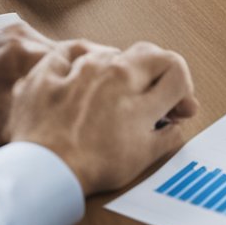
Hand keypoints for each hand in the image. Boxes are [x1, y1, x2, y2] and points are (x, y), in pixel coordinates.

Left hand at [8, 39, 199, 195]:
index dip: (184, 90)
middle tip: (156, 97)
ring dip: (123, 70)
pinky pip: (71, 51)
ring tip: (116, 95)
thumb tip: (175, 126)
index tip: (177, 108)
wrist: (42, 172)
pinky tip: (82, 72)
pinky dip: (80, 59)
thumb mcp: (142, 157)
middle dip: (161, 72)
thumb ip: (167, 136)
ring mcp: (79, 68)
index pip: (176, 70)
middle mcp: (112, 71)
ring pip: (113, 52)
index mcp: (138, 92)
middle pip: (151, 53)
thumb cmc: (90, 166)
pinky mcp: (48, 72)